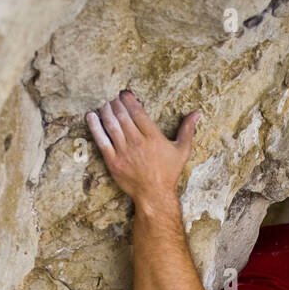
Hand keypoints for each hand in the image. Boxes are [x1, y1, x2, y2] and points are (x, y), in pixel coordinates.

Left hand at [86, 90, 199, 206]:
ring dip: (106, 111)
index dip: (129, 99)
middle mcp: (137, 142)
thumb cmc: (169, 173)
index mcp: (153, 137)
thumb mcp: (182, 151)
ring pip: (111, 125)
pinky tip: (91, 116)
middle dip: (116, 104)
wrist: (154, 195)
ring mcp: (124, 152)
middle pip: (122, 116)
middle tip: (113, 99)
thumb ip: (187, 130)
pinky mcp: (113, 161)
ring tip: (105, 105)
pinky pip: (101, 140)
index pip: (138, 111)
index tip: (124, 93)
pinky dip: (95, 127)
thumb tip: (197, 113)